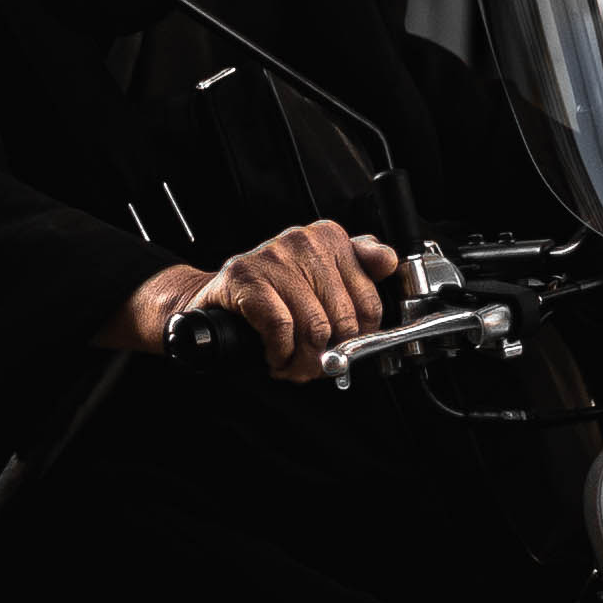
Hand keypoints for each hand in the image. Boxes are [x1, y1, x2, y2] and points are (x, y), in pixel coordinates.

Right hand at [122, 216, 401, 382]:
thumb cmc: (272, 298)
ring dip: (302, 360)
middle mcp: (304, 240)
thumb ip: (360, 271)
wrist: (214, 304)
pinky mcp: (245, 276)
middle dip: (328, 354)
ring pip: (315, 327)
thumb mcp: (321, 282)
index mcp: (329, 238)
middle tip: (311, 364)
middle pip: (343, 319)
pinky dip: (279, 352)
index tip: (341, 347)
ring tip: (290, 362)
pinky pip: (282, 327)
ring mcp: (273, 255)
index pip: (369, 301)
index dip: (357, 337)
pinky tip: (273, 354)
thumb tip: (388, 260)